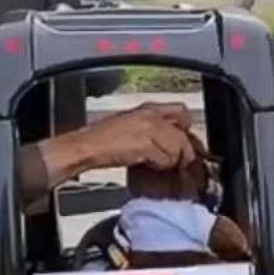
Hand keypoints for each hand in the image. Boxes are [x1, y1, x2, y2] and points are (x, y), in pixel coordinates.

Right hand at [61, 103, 196, 173]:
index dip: (187, 129)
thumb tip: (172, 143)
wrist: (86, 146)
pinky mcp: (146, 144)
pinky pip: (165, 158)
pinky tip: (150, 166)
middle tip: (179, 161)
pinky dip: (161, 166)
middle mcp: (151, 114)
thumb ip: (153, 129)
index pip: (182, 111)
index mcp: (148, 107)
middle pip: (183, 133)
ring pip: (178, 147)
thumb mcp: (131, 124)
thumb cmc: (102, 139)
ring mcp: (149, 128)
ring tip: (159, 164)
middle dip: (183, 150)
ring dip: (172, 160)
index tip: (186, 143)